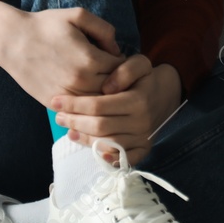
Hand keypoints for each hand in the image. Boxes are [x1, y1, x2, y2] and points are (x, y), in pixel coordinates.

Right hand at [0, 2, 125, 113]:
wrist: (11, 40)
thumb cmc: (46, 26)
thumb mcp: (78, 16)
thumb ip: (104, 29)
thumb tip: (117, 51)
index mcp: (89, 59)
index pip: (123, 70)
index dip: (126, 66)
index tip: (124, 62)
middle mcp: (80, 81)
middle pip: (114, 91)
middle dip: (120, 84)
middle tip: (119, 78)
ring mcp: (66, 95)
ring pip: (98, 105)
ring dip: (105, 99)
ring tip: (106, 88)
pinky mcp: (54, 103)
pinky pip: (79, 112)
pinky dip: (87, 108)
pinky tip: (89, 98)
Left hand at [51, 57, 183, 165]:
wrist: (168, 94)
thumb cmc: (146, 78)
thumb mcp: (140, 63)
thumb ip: (124, 70)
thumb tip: (107, 87)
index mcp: (138, 100)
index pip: (99, 106)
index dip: (75, 105)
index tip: (56, 101)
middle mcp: (141, 121)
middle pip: (100, 127)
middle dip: (75, 122)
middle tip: (58, 117)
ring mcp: (143, 137)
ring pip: (107, 143)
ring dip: (84, 138)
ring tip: (68, 129)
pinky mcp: (144, 148)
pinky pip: (125, 159)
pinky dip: (109, 159)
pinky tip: (94, 152)